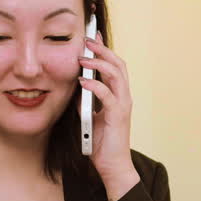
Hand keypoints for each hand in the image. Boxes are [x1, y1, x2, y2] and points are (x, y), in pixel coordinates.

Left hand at [78, 33, 140, 200]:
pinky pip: (108, 95)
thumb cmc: (102, 142)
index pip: (115, 66)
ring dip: (99, 63)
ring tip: (84, 57)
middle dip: (102, 49)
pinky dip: (95, 85)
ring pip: (116, 75)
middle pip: (118, 64)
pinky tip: (82, 81)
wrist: (112, 165)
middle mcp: (124, 97)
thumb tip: (76, 87)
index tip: (93, 35)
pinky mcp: (117, 116)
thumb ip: (86, 101)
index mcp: (119, 95)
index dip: (105, 49)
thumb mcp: (89, 116)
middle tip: (87, 39)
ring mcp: (122, 106)